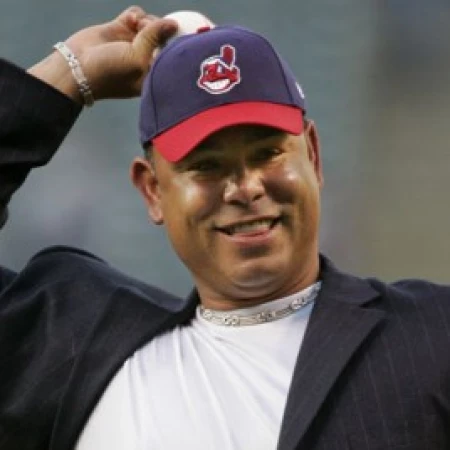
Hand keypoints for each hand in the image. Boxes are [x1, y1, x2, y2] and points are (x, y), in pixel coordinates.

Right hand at [28, 6, 177, 102]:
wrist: (76, 67)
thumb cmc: (110, 72)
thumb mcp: (137, 58)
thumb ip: (155, 38)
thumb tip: (173, 24)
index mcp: (153, 73)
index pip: (173, 55)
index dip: (175, 42)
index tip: (177, 33)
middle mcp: (145, 58)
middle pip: (163, 36)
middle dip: (158, 29)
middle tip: (145, 30)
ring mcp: (133, 43)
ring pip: (150, 23)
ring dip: (147, 20)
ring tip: (136, 25)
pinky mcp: (120, 30)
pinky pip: (136, 16)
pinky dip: (135, 15)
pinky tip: (129, 20)